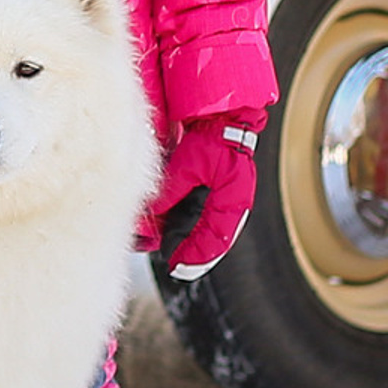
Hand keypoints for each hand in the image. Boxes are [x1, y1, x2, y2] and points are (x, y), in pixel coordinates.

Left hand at [137, 118, 259, 277]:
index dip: (196, 257)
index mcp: (232, 203)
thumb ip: (173, 192)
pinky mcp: (213, 193)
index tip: (177, 268)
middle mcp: (230, 207)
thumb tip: (155, 214)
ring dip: (183, 237)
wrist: (221, 119)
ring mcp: (223, 201)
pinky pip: (198, 215)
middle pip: (209, 239)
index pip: (215, 241)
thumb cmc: (211, 140)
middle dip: (188, 251)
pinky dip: (182, 222)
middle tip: (170, 262)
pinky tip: (164, 224)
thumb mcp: (189, 166)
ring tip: (161, 245)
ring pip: (202, 228)